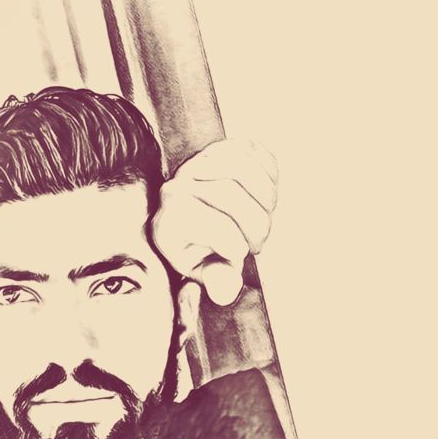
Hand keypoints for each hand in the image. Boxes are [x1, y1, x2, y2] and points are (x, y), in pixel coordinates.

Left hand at [151, 138, 278, 304]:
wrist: (190, 218)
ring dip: (265, 199)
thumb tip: (225, 290)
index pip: (218, 228)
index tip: (239, 253)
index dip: (238, 245)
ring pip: (246, 169)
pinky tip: (259, 195)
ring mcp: (195, 164)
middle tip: (255, 242)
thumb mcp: (200, 269)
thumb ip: (214, 279)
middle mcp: (178, 187)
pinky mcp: (216, 148)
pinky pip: (254, 152)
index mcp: (170, 220)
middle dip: (255, 225)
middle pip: (233, 196)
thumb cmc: (195, 247)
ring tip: (258, 218)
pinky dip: (267, 174)